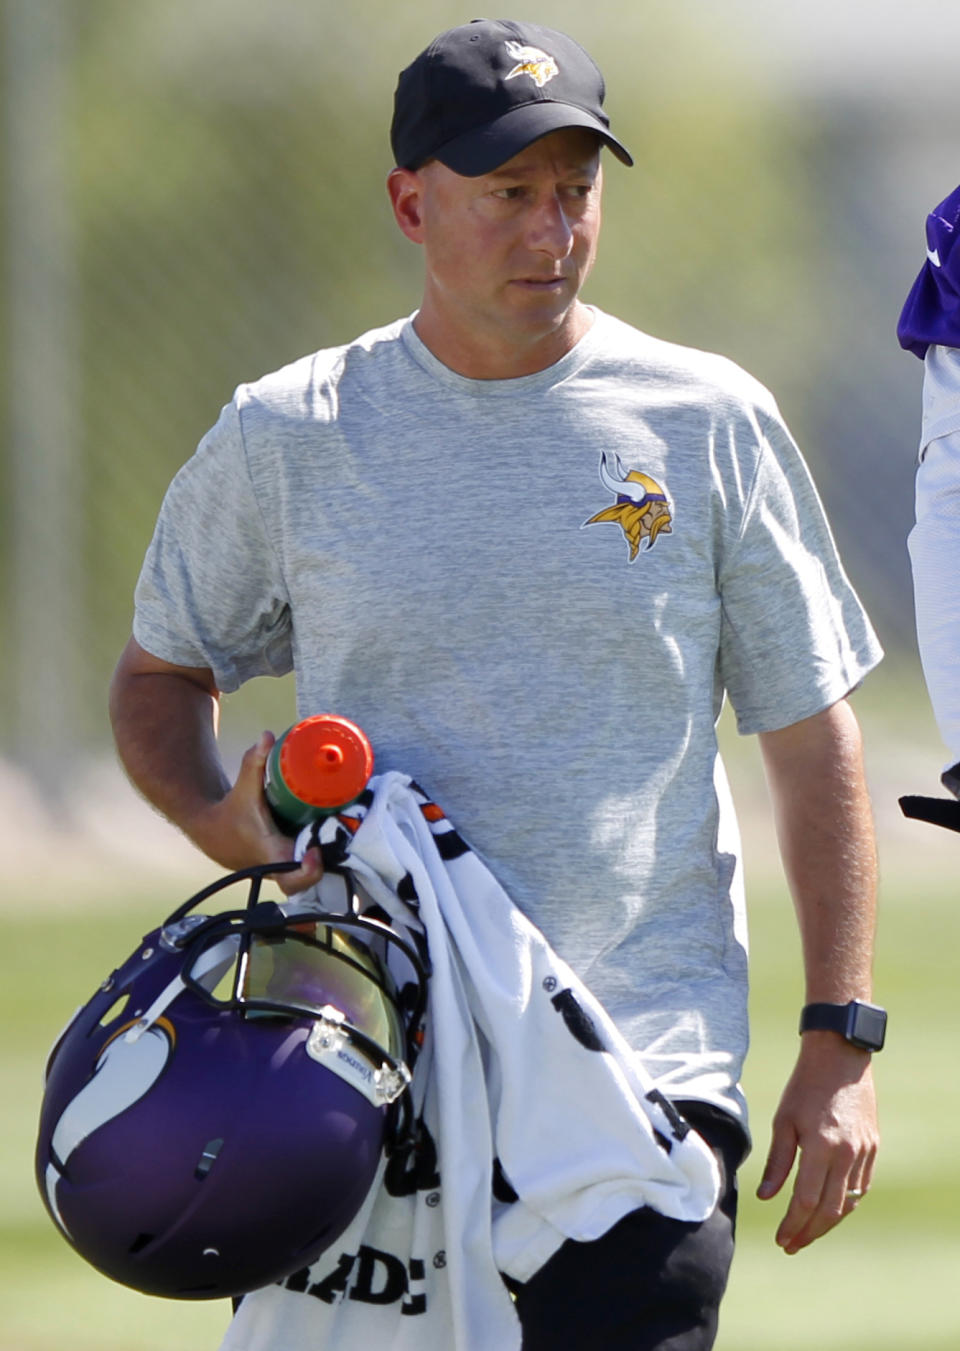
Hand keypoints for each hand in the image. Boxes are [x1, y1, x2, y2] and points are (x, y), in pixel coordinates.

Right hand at [191, 731, 323, 895]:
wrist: (214, 832)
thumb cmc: (232, 812)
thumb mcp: (244, 787)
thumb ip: (255, 762)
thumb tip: (268, 736)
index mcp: (270, 854)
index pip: (292, 877)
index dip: (307, 871)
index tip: (316, 853)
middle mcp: (280, 867)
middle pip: (307, 882)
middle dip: (324, 865)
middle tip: (336, 839)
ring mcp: (285, 868)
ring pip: (310, 874)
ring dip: (328, 858)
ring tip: (342, 833)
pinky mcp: (289, 864)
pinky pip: (308, 865)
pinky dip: (321, 854)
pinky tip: (335, 834)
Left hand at [757, 1031, 877, 1253]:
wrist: (840, 1057)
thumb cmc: (805, 1085)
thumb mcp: (784, 1120)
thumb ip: (778, 1161)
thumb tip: (766, 1197)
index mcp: (821, 1147)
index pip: (807, 1200)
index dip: (793, 1224)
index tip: (781, 1239)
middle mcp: (847, 1154)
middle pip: (830, 1210)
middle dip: (810, 1232)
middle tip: (791, 1245)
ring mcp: (864, 1152)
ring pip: (849, 1203)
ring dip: (828, 1223)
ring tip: (807, 1232)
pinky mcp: (873, 1147)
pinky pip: (861, 1187)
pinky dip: (845, 1204)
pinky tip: (830, 1209)